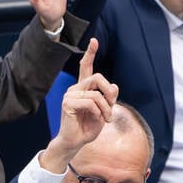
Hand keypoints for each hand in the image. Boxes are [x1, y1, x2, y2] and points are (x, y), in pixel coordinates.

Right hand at [41, 38, 118, 171]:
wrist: (76, 142)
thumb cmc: (89, 127)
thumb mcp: (104, 111)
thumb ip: (109, 99)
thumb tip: (114, 86)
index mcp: (83, 88)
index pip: (85, 67)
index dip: (90, 53)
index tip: (94, 40)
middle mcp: (75, 88)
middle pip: (97, 77)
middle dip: (109, 92)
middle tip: (112, 106)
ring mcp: (70, 95)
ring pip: (96, 93)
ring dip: (106, 108)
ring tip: (105, 119)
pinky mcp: (68, 103)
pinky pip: (90, 102)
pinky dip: (99, 112)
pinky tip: (97, 119)